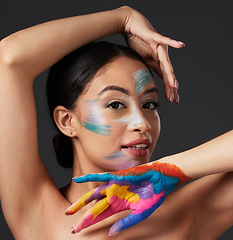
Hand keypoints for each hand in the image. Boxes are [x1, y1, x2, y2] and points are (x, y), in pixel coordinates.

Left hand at [65, 161, 191, 235]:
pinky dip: (88, 178)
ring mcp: (114, 186)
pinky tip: (77, 180)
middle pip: (94, 208)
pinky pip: (100, 177)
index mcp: (119, 206)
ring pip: (94, 195)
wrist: (161, 180)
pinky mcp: (116, 176)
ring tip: (69, 210)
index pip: (100, 216)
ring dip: (81, 202)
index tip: (77, 231)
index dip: (89, 223)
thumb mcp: (140, 214)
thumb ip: (126, 223)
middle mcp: (114, 196)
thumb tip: (110, 233)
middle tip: (72, 227)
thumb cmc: (153, 196)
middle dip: (83, 217)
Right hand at [122, 7, 183, 101]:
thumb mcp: (143, 59)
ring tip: (174, 85)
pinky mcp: (154, 37)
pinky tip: (181, 45)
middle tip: (174, 99)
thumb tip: (152, 79)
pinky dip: (172, 42)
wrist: (131, 27)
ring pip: (166, 62)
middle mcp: (161, 55)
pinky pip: (164, 40)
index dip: (168, 89)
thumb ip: (150, 68)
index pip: (164, 77)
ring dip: (170, 74)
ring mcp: (159, 47)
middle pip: (167, 73)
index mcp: (157, 62)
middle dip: (171, 87)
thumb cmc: (137, 41)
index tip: (172, 100)